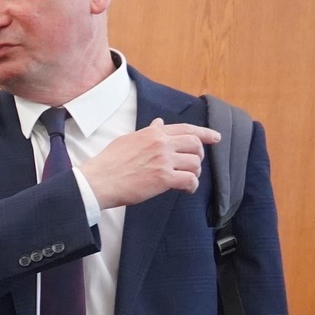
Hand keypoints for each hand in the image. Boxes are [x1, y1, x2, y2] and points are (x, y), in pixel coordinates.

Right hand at [78, 119, 220, 208]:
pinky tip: (186, 190)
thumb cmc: (108, 163)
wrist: (98, 181)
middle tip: (194, 165)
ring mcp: (163, 160)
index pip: (186, 128)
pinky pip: (189, 180)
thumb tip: (159, 124)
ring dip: (194, 173)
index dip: (204, 133)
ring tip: (186, 180)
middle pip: (195, 144)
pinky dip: (191, 186)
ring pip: (195, 163)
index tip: (215, 137)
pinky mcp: (163, 178)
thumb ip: (147, 132)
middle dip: (199, 155)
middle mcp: (161, 143)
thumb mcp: (128, 140)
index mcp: (153, 133)